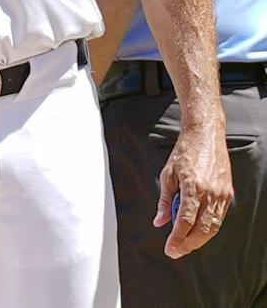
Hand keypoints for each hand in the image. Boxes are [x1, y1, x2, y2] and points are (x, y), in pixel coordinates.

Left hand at [154, 122, 233, 257]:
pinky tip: (198, 231)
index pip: (185, 221)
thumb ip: (164, 200)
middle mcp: (210, 193)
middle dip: (188, 244)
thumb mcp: (167, 174)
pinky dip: (209, 227)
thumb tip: (160, 221)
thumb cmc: (184, 152)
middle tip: (176, 251)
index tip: (170, 248)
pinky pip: (219, 217)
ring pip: (213, 226)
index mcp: (193, 187)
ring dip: (199, 239)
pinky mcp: (228, 193)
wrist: (205, 136)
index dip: (177, 238)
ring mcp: (221, 194)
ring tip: (185, 245)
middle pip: (201, 229)